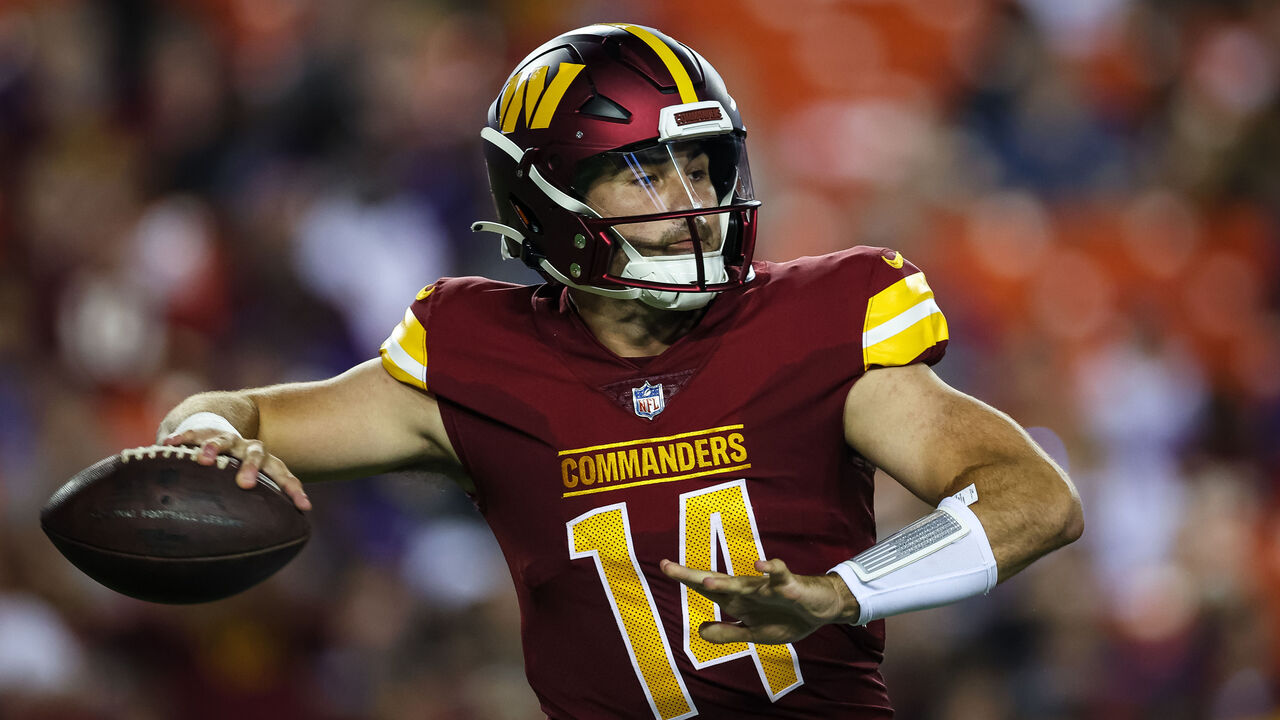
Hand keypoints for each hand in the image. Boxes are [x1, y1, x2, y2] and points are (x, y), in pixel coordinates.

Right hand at [162, 428, 311, 510]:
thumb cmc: (235, 470)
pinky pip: (192, 433)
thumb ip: (251, 509)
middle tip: (245, 484)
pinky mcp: (204, 432)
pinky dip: (182, 439)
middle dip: (251, 467)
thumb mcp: (247, 485)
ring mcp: (227, 438)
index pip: (283, 475)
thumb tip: (257, 554)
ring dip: (214, 447)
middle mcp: (248, 448)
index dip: (293, 490)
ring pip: (223, 439)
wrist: (219, 429)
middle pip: (256, 453)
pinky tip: (167, 445)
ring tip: (202, 458)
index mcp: (265, 463)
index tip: (304, 507)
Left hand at [659, 558, 857, 644]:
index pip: (708, 588)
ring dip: (725, 582)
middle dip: (692, 575)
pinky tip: (760, 566)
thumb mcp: (755, 633)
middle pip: (716, 581)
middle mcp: (748, 589)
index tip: (664, 566)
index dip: (686, 579)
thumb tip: (699, 630)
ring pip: (743, 582)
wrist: (822, 609)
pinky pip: (779, 574)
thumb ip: (728, 632)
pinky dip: (770, 569)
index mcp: (738, 600)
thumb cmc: (787, 617)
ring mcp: (767, 587)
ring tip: (705, 581)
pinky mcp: (789, 585)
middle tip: (667, 566)